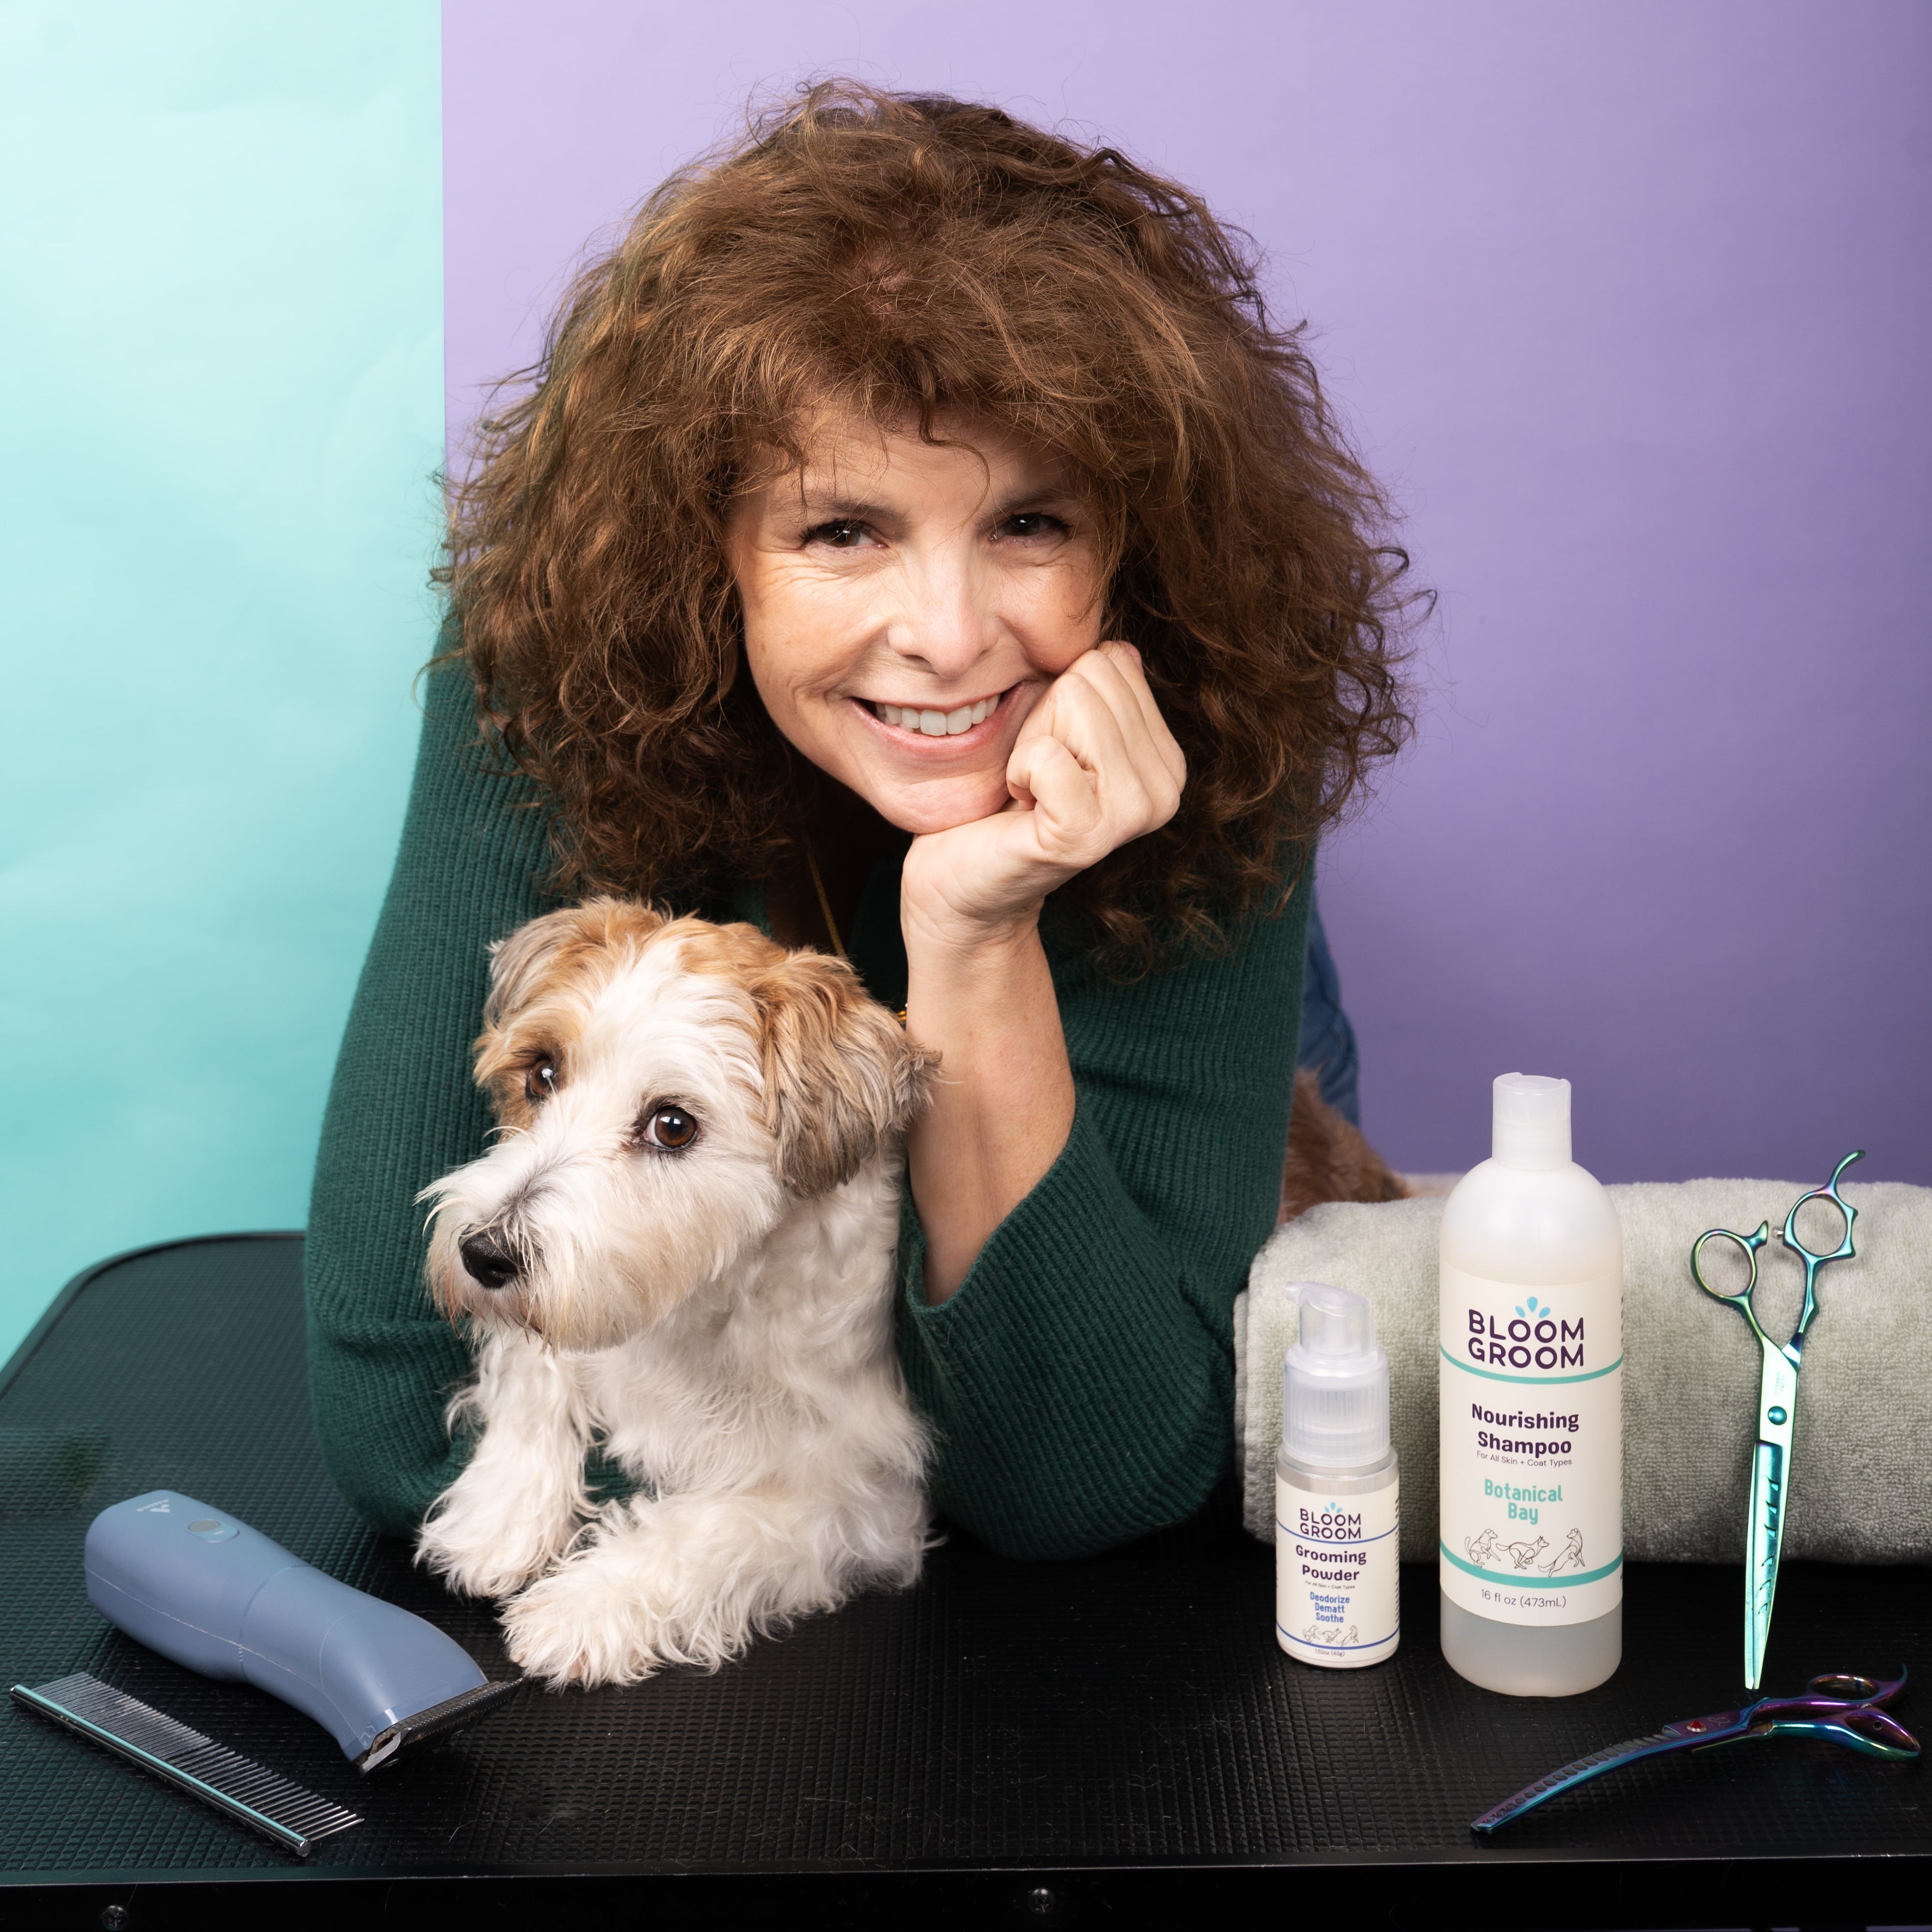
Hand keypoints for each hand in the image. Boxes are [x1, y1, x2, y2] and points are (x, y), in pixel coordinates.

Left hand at [901, 642, 1184, 951]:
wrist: (963, 879)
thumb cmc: (1004, 798)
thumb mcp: (1055, 728)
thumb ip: (1095, 689)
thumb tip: (1120, 649)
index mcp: (1168, 759)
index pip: (1112, 662)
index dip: (1061, 699)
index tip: (1052, 756)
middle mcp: (1165, 789)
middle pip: (1093, 677)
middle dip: (1046, 718)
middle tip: (1037, 776)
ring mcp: (1132, 815)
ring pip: (1073, 703)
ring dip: (1030, 744)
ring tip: (1031, 792)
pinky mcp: (1086, 836)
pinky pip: (1045, 754)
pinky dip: (1017, 771)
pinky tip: (1022, 808)